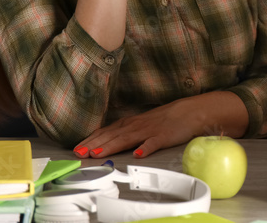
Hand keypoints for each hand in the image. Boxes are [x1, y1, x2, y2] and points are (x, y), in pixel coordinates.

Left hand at [74, 97, 203, 158]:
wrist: (190, 111)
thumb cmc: (166, 118)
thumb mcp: (142, 123)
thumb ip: (126, 131)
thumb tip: (108, 140)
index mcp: (130, 123)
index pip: (106, 131)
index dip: (91, 140)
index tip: (76, 149)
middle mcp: (136, 126)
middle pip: (112, 136)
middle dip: (94, 145)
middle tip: (79, 154)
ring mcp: (150, 131)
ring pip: (127, 139)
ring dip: (111, 146)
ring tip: (98, 154)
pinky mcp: (164, 136)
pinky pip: (154, 142)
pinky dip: (145, 148)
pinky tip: (138, 155)